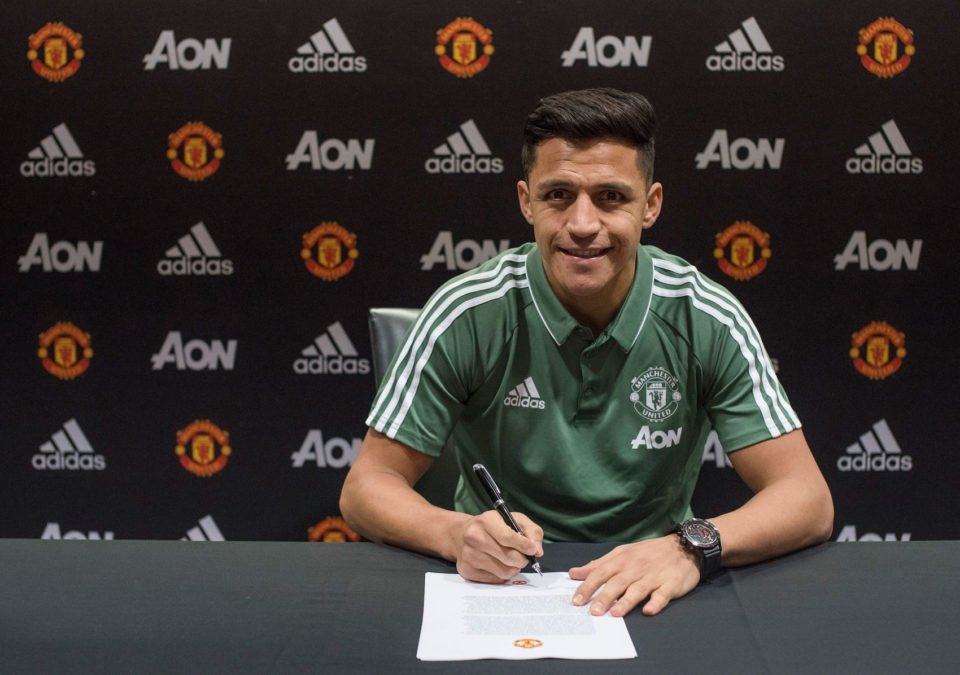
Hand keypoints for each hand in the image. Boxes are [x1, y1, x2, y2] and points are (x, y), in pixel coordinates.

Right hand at [453, 511, 543, 583]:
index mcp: (486, 521)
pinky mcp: (468, 571)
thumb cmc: (492, 527)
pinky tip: (498, 564)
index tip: (533, 550)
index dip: (523, 545)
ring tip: (509, 559)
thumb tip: (537, 551)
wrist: (462, 535)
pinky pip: (496, 580)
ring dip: (513, 568)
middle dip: (522, 559)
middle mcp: (474, 538)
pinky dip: (502, 575)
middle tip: (523, 556)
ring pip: (504, 572)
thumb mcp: (513, 520)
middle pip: (508, 557)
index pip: (507, 537)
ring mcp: (469, 555)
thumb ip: (531, 532)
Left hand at [568, 535, 700, 616]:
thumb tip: (574, 573)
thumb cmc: (649, 552)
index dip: (588, 586)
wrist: (684, 546)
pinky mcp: (671, 584)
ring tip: (615, 613)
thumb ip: (598, 564)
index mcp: (622, 560)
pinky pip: (663, 595)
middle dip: (604, 596)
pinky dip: (656, 602)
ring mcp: (653, 576)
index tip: (576, 600)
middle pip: (617, 583)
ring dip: (626, 601)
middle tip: (593, 611)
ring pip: (638, 589)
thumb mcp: (622, 553)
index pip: (601, 573)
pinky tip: (649, 610)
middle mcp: (636, 568)